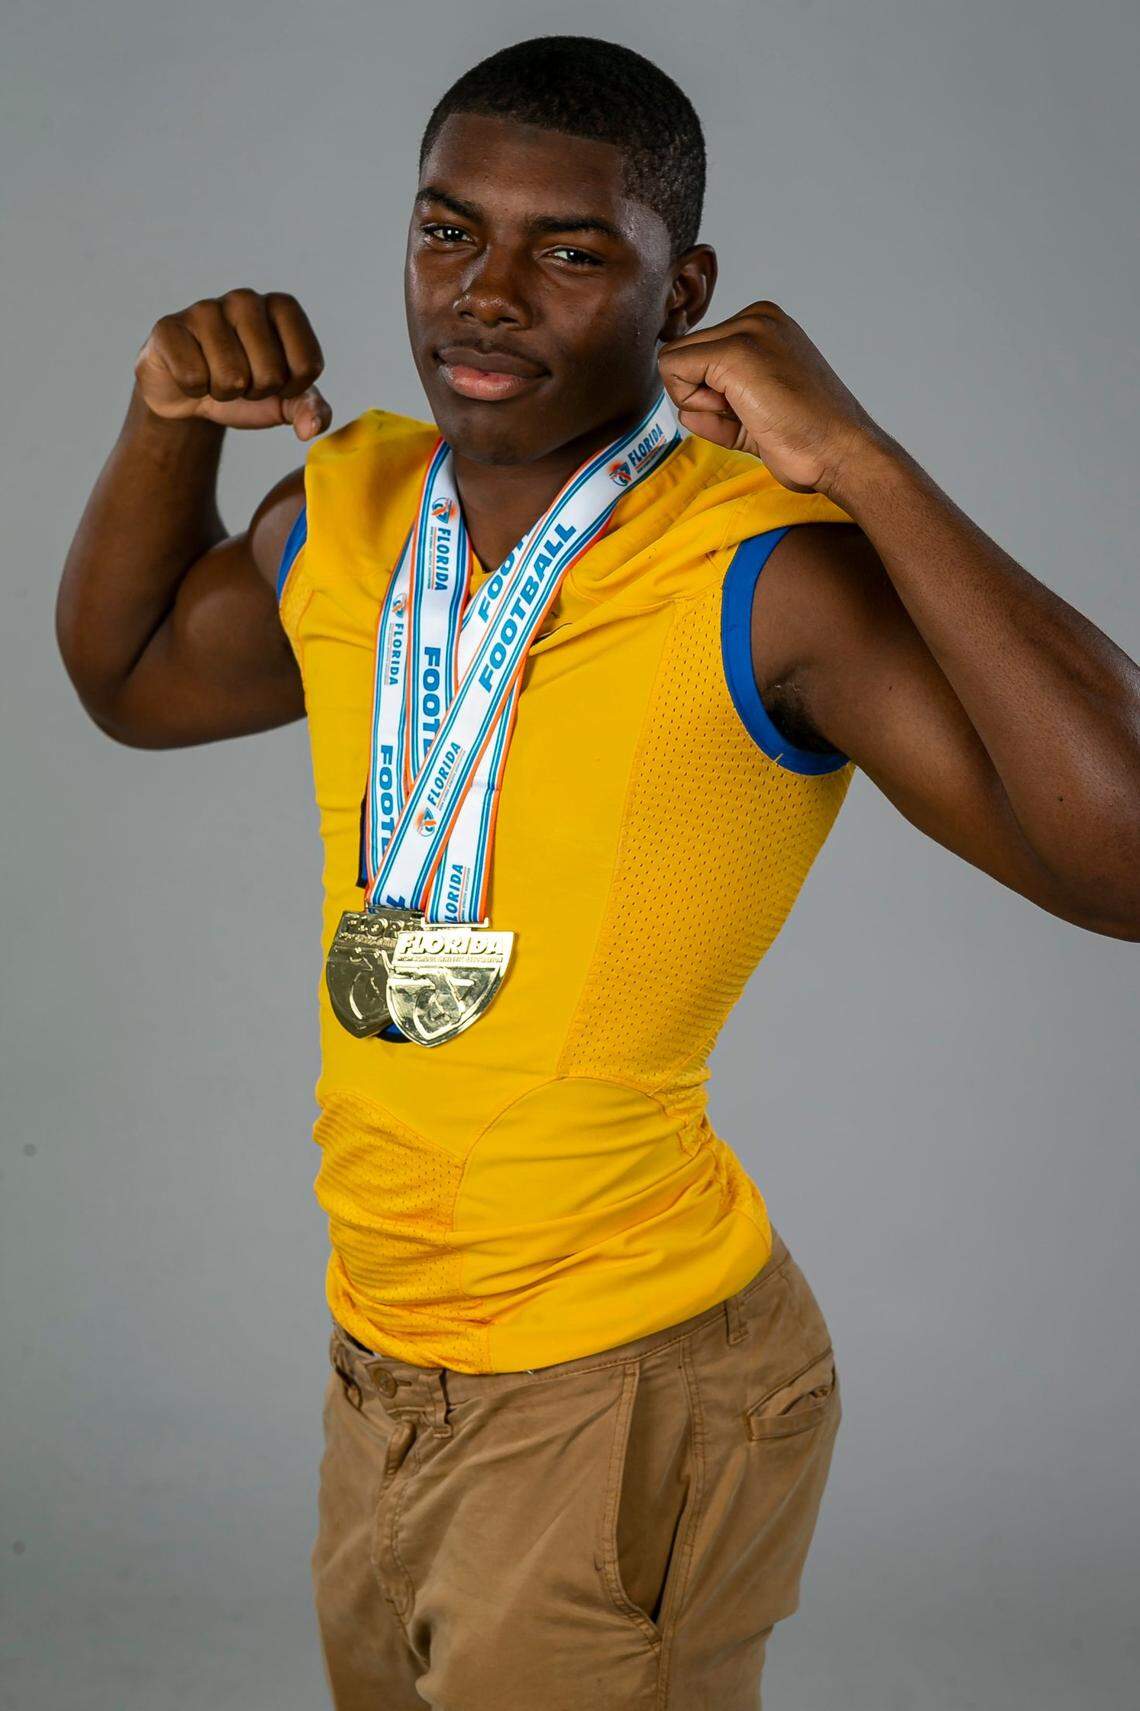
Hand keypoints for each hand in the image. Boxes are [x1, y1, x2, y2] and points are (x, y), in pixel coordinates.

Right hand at [134, 288, 331, 440]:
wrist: (191, 393)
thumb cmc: (244, 389)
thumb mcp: (285, 401)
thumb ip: (311, 410)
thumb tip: (311, 429)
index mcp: (282, 308)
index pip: (308, 365)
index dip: (292, 389)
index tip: (275, 381)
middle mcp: (246, 299)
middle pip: (271, 374)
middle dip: (256, 392)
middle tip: (240, 380)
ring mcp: (205, 308)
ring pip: (232, 378)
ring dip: (224, 393)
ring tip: (215, 377)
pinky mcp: (169, 326)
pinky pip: (194, 378)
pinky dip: (194, 391)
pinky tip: (190, 375)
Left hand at [658, 300, 879, 495]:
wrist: (840, 451)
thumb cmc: (808, 439)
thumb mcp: (754, 416)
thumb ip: (718, 408)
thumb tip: (684, 408)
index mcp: (764, 328)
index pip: (701, 357)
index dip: (710, 397)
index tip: (752, 413)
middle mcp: (755, 319)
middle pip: (683, 357)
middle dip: (701, 399)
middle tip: (749, 417)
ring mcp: (747, 330)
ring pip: (673, 362)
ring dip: (699, 404)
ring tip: (751, 415)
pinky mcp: (735, 350)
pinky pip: (672, 370)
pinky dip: (694, 404)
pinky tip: (742, 414)